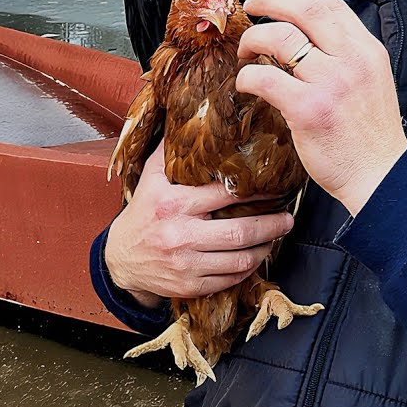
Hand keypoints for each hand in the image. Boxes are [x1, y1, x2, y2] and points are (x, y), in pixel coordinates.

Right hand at [104, 142, 293, 307]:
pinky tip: (256, 255)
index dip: (255, 191)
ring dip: (265, 248)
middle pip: (240, 231)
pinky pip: (230, 279)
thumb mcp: (150, 179)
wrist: (120, 259)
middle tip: (287, 217)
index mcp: (172, 203)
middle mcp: (180, 234)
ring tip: (276, 236)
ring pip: (240, 259)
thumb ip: (169, 153)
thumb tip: (188, 121)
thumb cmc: (141, 214)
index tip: (273, 187)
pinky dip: (249, 268)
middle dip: (271, 224)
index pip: (224, 194)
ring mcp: (186, 263)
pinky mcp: (190, 285)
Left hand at [235, 0, 406, 214]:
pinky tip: (246, 82)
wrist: (379, 177)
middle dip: (270, 0)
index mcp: (367, 50)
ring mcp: (331, 83)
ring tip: (245, 50)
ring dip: (253, 37)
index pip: (329, 4)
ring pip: (280, 37)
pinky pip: (265, 77)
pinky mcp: (308, 109)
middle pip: (304, 10)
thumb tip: (302, 35)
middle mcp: (352, 60)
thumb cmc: (367, 135)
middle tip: (249, 6)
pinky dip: (248, 75)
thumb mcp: (369, 82)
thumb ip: (343, 56)